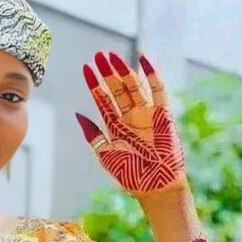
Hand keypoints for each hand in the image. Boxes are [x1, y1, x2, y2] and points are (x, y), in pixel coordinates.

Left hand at [75, 51, 187, 198]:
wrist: (154, 186)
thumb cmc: (130, 175)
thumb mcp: (106, 155)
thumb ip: (93, 135)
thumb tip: (78, 114)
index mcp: (115, 127)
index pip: (103, 100)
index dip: (95, 84)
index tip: (86, 67)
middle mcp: (130, 118)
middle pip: (117, 89)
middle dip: (108, 72)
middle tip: (98, 55)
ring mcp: (146, 115)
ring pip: (134, 87)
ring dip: (123, 71)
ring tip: (112, 56)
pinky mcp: (163, 115)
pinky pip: (158, 91)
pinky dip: (151, 75)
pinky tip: (142, 60)